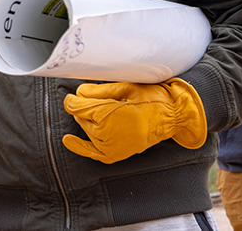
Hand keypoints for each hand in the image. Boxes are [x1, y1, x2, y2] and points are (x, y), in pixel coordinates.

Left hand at [62, 77, 206, 163]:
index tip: (73, 95)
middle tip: (107, 101)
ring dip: (90, 121)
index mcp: (107, 114)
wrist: (172, 116)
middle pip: (81, 118)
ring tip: (111, 113)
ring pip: (87, 130)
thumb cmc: (150, 98)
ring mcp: (110, 146)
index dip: (73, 99)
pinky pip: (92, 152)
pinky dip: (80, 146)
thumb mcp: (123, 87)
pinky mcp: (115, 154)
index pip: (77, 106)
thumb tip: (77, 94)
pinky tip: (69, 141)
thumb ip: (96, 91)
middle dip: (86, 109)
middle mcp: (106, 133)